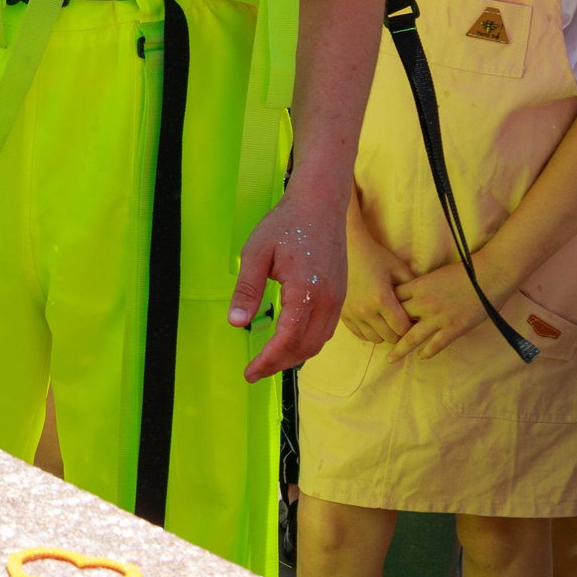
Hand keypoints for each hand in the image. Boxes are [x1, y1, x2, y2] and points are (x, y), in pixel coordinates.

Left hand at [229, 182, 347, 381]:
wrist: (320, 204)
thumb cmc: (286, 224)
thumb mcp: (256, 252)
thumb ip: (247, 290)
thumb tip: (236, 323)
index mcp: (306, 292)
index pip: (288, 340)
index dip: (268, 360)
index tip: (249, 372)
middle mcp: (328, 301)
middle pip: (305, 348)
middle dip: (279, 364)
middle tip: (254, 371)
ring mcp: (338, 299)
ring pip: (318, 343)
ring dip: (294, 356)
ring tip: (268, 360)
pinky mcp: (340, 295)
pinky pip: (325, 330)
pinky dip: (306, 343)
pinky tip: (289, 341)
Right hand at [339, 205, 412, 345]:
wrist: (347, 249)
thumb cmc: (375, 257)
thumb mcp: (399, 268)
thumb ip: (414, 288)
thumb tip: (425, 306)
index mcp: (382, 300)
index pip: (403, 329)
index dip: (411, 325)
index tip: (413, 318)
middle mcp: (365, 311)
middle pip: (390, 337)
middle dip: (399, 331)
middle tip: (401, 319)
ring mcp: (352, 314)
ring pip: (375, 339)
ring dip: (384, 333)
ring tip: (387, 320)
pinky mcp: (343, 314)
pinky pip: (360, 334)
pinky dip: (369, 331)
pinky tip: (374, 320)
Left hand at [387, 259, 494, 361]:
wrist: (490, 275)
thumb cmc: (465, 271)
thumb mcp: (435, 274)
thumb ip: (422, 286)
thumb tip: (412, 294)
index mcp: (418, 286)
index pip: (391, 299)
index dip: (383, 308)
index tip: (377, 317)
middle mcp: (423, 303)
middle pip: (396, 319)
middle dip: (387, 330)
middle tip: (379, 339)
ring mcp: (438, 317)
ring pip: (411, 337)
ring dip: (399, 350)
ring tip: (390, 359)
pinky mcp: (454, 328)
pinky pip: (436, 345)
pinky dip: (427, 352)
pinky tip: (422, 357)